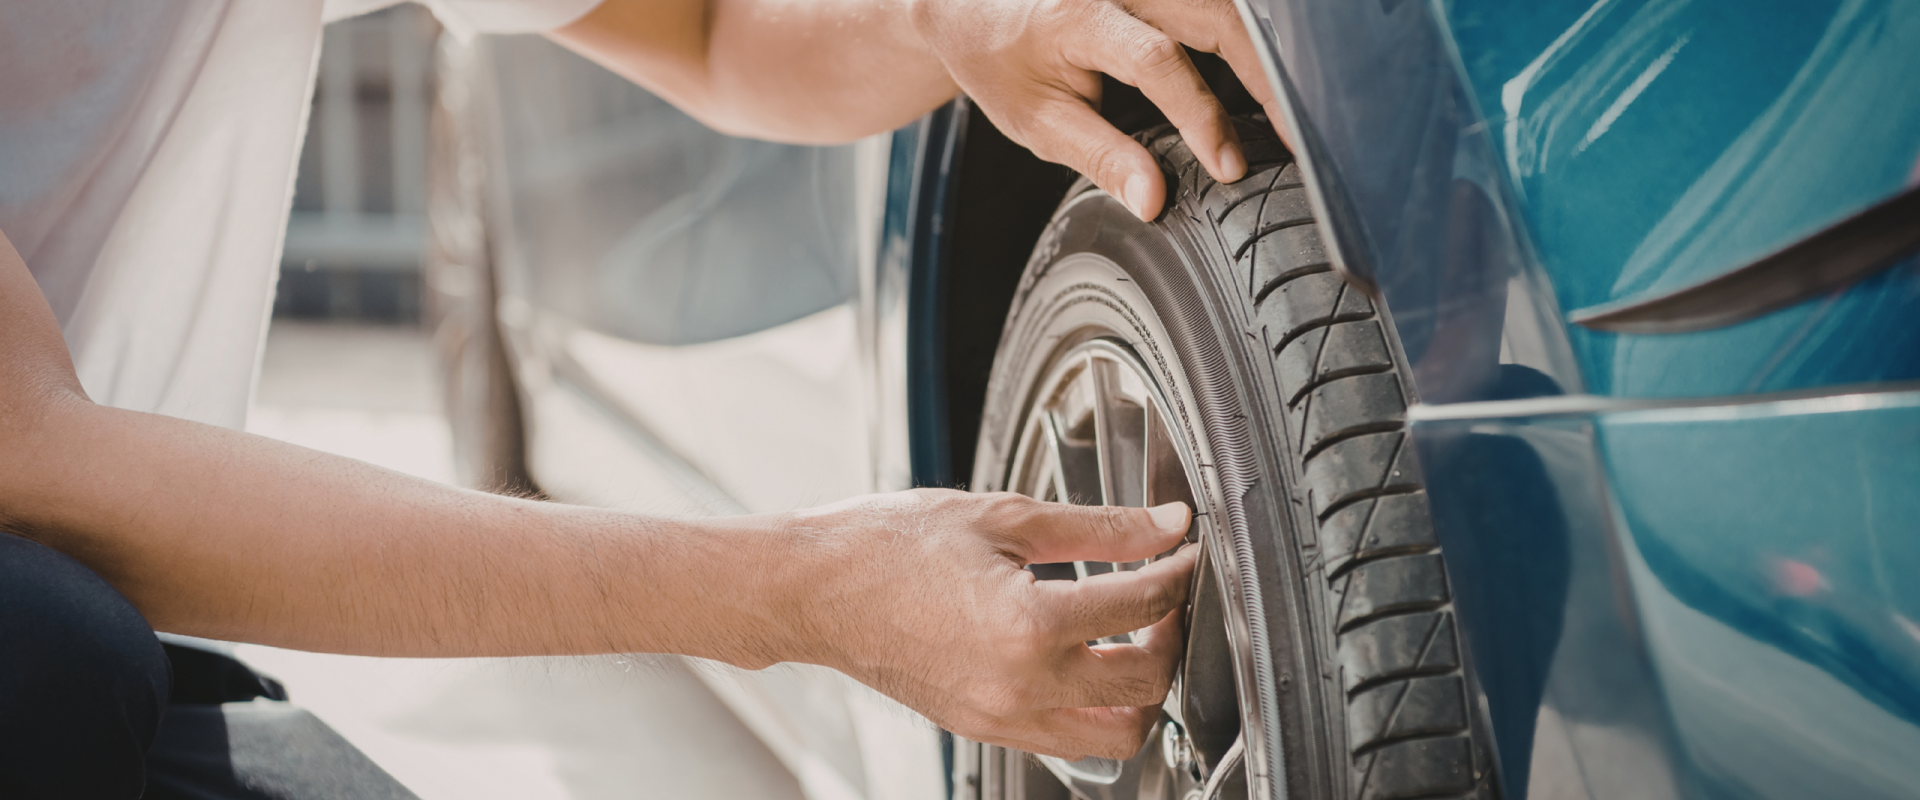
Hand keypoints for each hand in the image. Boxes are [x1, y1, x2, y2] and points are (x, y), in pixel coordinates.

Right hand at [783, 490, 1195, 758]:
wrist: (812, 589)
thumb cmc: (887, 545)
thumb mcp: (1003, 516)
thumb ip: (1099, 526)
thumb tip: (1165, 524)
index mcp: (1029, 623)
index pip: (1144, 605)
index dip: (1178, 571)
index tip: (1183, 551)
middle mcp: (1021, 684)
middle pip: (1147, 683)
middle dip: (1172, 636)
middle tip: (1164, 597)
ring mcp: (1002, 716)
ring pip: (1116, 736)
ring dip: (1142, 692)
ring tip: (1133, 641)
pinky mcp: (985, 729)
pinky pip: (1067, 742)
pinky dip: (1094, 710)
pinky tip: (1085, 663)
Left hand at [909, 0, 1287, 220]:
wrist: (971, 6)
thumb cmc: (998, 62)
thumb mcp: (1035, 122)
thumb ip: (1099, 157)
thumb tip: (1153, 199)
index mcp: (1077, 16)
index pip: (1156, 61)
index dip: (1200, 115)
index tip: (1227, 165)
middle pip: (1216, 16)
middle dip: (1265, 79)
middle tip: (1295, 140)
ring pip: (1227, 5)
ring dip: (1265, 59)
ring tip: (1292, 117)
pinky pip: (1216, 5)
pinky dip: (1247, 41)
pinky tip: (1267, 84)